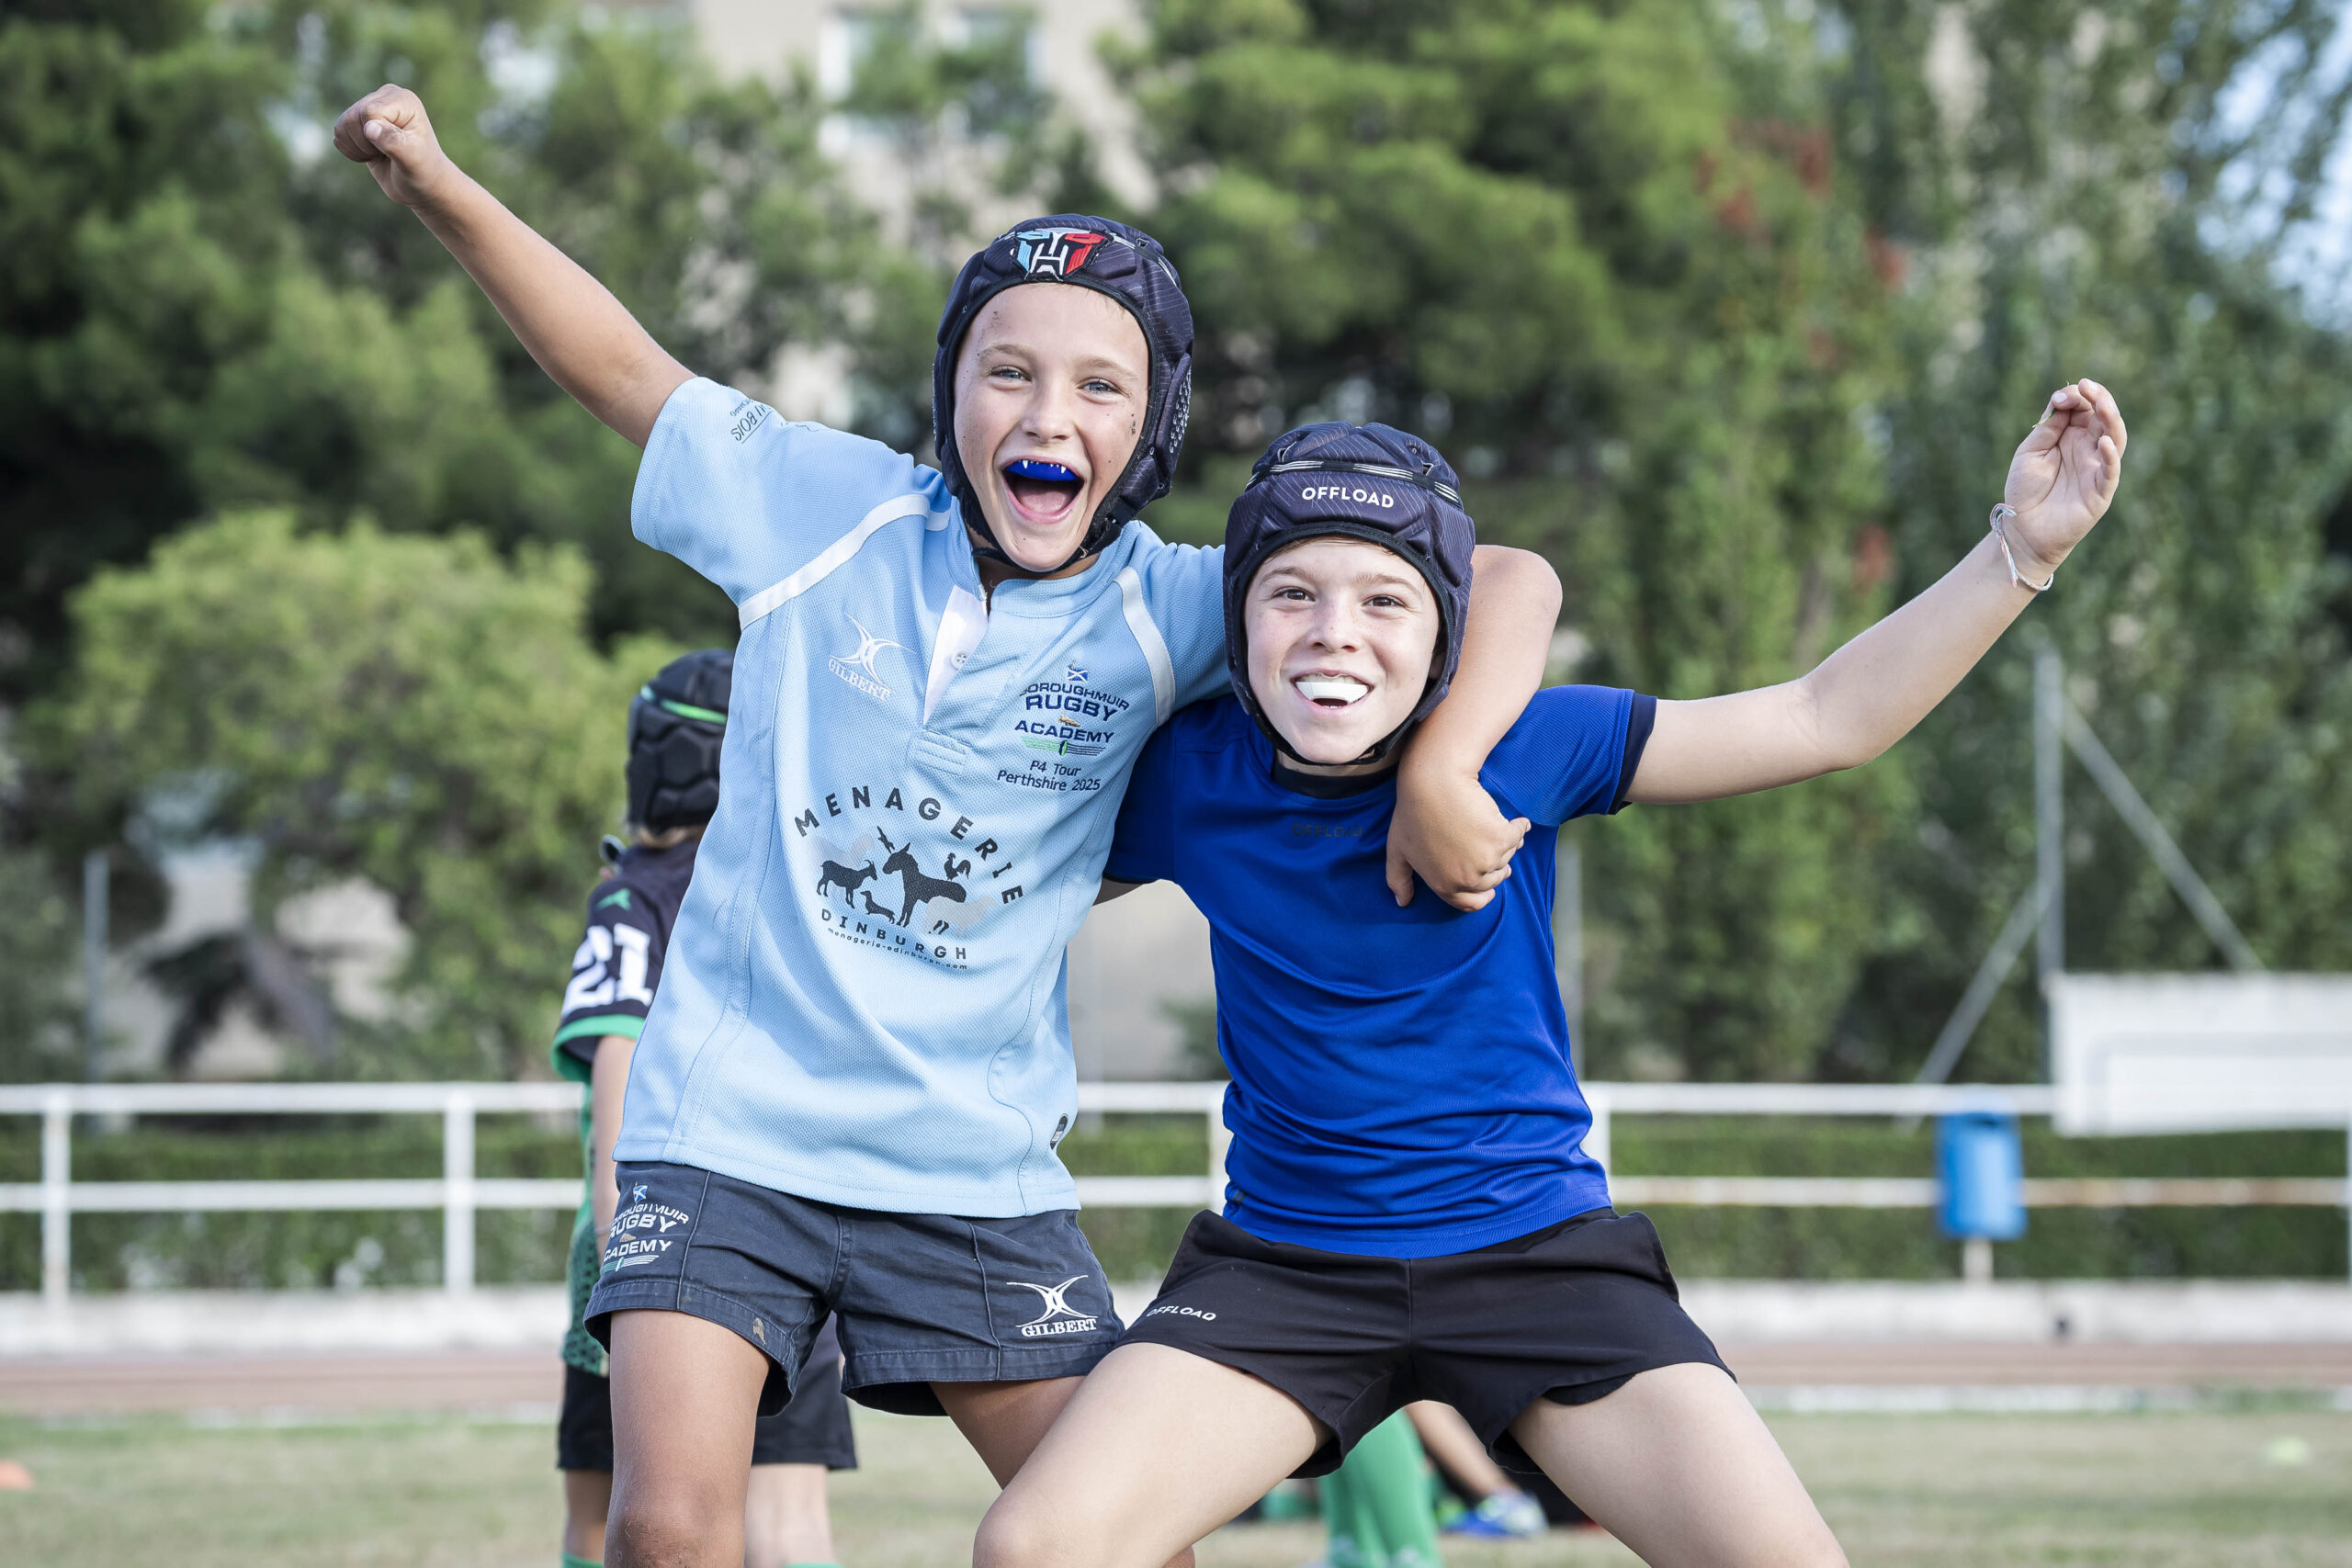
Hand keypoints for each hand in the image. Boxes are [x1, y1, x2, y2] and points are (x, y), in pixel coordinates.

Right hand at [332, 85, 457, 209]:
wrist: (422, 185)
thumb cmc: (423, 172)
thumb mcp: (413, 160)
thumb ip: (394, 142)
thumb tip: (369, 128)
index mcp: (402, 99)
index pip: (368, 112)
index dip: (374, 137)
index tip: (397, 150)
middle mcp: (385, 96)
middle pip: (352, 117)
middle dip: (366, 143)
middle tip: (389, 154)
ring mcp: (371, 106)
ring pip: (341, 125)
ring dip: (358, 148)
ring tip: (382, 153)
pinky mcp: (359, 120)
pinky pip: (338, 133)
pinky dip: (351, 150)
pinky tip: (372, 153)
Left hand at [1387, 764, 1529, 911]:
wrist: (1433, 783)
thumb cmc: (1413, 812)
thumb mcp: (1397, 849)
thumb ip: (1398, 878)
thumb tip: (1402, 902)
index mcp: (1444, 885)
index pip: (1470, 902)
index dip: (1482, 896)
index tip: (1490, 889)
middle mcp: (1466, 878)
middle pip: (1492, 880)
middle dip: (1495, 869)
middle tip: (1491, 852)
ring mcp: (1485, 861)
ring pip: (1506, 857)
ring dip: (1505, 845)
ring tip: (1495, 828)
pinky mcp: (1501, 839)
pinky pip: (1518, 836)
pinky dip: (1520, 828)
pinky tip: (1518, 822)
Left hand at [2002, 379, 2127, 578]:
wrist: (2022, 529)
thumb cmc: (2024, 490)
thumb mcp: (2030, 452)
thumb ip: (2048, 428)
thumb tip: (2063, 400)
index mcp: (2071, 437)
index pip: (2084, 408)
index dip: (2076, 397)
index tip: (2060, 397)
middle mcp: (2088, 450)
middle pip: (2103, 418)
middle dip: (2098, 399)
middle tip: (2087, 387)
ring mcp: (2097, 469)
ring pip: (2115, 439)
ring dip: (2111, 419)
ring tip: (2103, 404)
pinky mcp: (2100, 491)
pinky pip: (2111, 471)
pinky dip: (2110, 456)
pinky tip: (2105, 442)